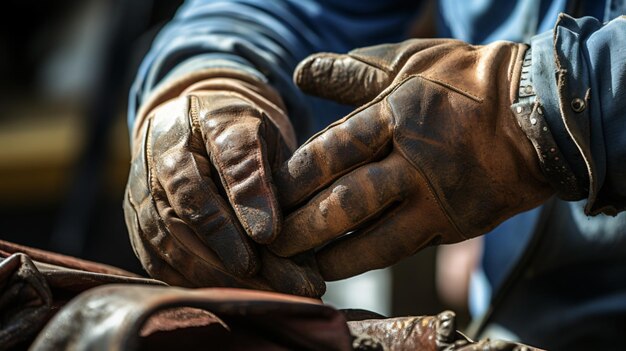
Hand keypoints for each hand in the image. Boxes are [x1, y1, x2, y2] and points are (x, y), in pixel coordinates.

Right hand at [124, 69, 323, 296]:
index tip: (269, 235)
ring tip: (262, 294)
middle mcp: (164, 152)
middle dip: (232, 249)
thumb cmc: (238, 135)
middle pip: (191, 207)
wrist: (192, 124)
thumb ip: (265, 176)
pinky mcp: (136, 219)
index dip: (247, 195)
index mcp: (207, 120)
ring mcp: (142, 188)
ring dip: (216, 275)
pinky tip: (228, 294)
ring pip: (172, 239)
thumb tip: (268, 235)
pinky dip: (191, 281)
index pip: (228, 155)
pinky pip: (157, 259)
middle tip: (275, 282)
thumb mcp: (263, 136)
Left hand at [270, 39, 552, 279]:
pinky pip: (404, 248)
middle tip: (269, 241)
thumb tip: (301, 72)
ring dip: (332, 254)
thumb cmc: (467, 84)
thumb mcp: (409, 64)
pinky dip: (368, 259)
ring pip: (374, 236)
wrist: (540, 114)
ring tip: (301, 265)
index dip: (294, 176)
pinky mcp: (453, 224)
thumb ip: (352, 73)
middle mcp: (413, 160)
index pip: (333, 149)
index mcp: (396, 114)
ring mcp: (436, 197)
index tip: (266, 193)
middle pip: (346, 199)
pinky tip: (341, 267)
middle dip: (302, 224)